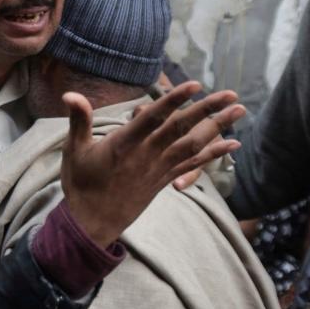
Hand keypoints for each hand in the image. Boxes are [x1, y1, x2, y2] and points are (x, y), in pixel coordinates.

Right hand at [61, 82, 244, 247]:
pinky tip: (232, 144)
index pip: (153, 118)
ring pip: (193, 145)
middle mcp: (146, 155)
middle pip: (181, 129)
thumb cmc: (81, 184)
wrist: (91, 223)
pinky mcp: (164, 180)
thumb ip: (79, 120)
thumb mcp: (74, 149)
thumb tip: (70, 95)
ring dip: (218, 127)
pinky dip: (213, 154)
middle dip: (208, 110)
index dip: (174, 100)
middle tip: (231, 94)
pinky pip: (193, 166)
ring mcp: (158, 169)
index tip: (195, 85)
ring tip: (239, 110)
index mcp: (124, 144)